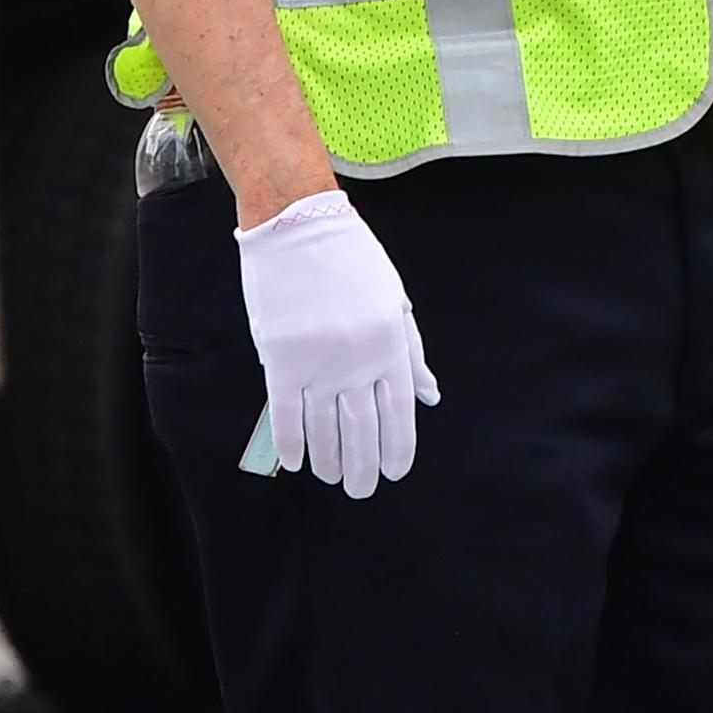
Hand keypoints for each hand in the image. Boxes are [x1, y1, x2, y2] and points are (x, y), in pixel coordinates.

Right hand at [234, 189, 438, 497]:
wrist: (298, 224)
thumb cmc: (351, 260)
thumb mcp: (394, 301)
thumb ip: (411, 353)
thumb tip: (430, 396)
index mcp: (391, 346)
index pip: (400, 416)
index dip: (397, 452)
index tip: (393, 473)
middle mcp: (359, 362)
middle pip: (363, 434)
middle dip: (364, 469)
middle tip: (360, 488)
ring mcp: (319, 363)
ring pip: (325, 432)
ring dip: (329, 462)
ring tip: (331, 477)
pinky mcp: (283, 360)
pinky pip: (286, 416)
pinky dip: (291, 444)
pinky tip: (295, 461)